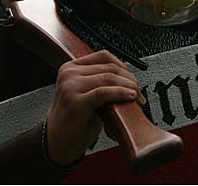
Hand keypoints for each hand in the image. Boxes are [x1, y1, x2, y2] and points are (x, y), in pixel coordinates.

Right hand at [46, 50, 144, 166]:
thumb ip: (101, 81)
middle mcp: (69, 73)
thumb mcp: (86, 93)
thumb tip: (128, 78)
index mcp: (71, 67)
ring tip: (137, 97)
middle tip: (139, 92)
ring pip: (108, 78)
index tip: (133, 79)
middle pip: (109, 68)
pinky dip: (120, 93)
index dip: (123, 66)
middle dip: (129, 80)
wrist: (58, 142)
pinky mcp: (74, 101)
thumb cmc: (75, 119)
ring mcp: (70, 86)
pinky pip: (103, 92)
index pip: (103, 56)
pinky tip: (130, 97)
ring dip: (128, 87)